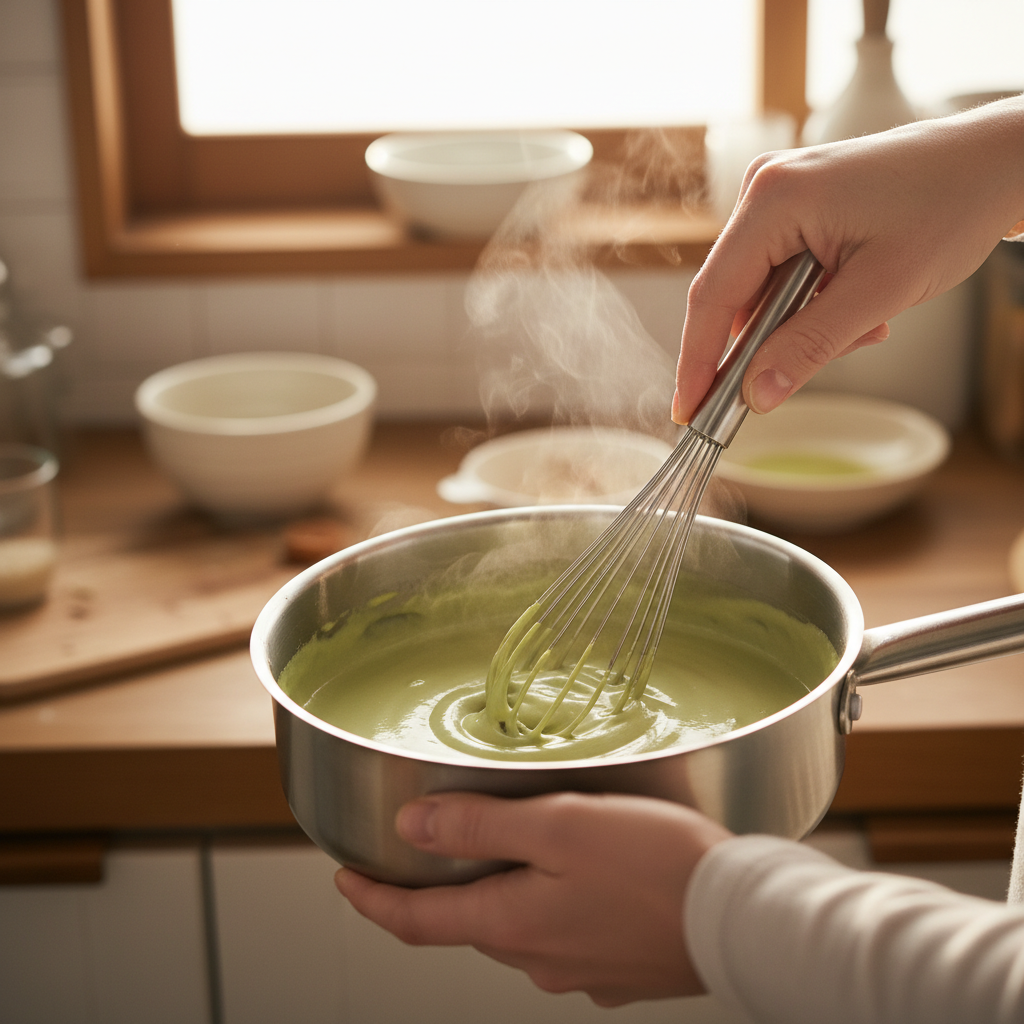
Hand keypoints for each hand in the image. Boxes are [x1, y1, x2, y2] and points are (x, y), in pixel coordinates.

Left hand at [335, 791, 731, 1005]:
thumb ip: (479, 827)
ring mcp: (581, 970)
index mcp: (511, 925)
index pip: (416, 922)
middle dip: (442, 888)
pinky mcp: (620, 968)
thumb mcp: (557, 827)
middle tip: (432, 843)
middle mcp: (538, 960)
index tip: (344, 878)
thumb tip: (409, 828)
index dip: (372, 900)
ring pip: (520, 926)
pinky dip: (551, 905)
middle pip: (468, 921)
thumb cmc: (656, 864)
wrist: (744, 917)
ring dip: (502, 892)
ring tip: (512, 847)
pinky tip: (578, 878)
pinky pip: (566, 935)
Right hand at [674, 94, 1023, 422]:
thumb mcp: (881, 291)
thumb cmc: (952, 205)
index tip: (689, 411)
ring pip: (762, 292)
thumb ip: (811, 347)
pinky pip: (782, 275)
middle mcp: (765, 190)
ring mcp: (780, 196)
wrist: (998, 162)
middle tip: (795, 380)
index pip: (712, 296)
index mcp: (774, 199)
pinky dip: (813, 304)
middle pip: (734, 296)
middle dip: (766, 344)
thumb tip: (757, 395)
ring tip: (866, 325)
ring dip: (801, 326)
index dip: (697, 361)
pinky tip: (859, 305)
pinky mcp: (798, 205)